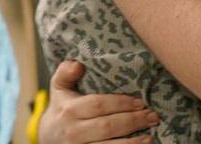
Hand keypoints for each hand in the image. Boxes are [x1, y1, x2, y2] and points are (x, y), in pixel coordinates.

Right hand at [39, 60, 157, 143]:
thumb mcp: (59, 89)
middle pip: (107, 127)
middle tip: (152, 116)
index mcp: (69, 110)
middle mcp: (73, 132)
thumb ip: (65, 73)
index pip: (98, 105)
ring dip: (133, 142)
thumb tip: (77, 64)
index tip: (141, 102)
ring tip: (151, 134)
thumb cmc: (61, 109)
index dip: (121, 103)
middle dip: (133, 121)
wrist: (47, 138)